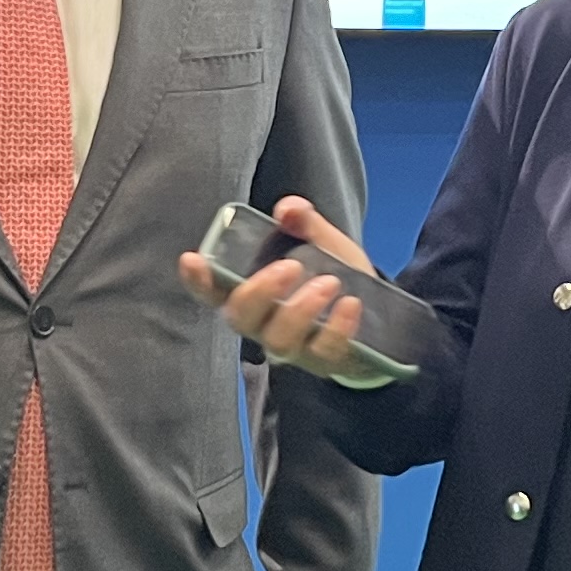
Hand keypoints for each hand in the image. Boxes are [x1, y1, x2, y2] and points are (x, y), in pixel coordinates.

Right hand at [178, 198, 387, 387]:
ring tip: (330, 282)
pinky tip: (351, 304)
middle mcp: (262, 323)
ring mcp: (291, 346)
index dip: (197, 280)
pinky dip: (337, 327)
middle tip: (290, 266)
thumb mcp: (320, 241)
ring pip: (277, 340)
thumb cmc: (333, 273)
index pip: (213, 291)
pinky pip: (322, 351)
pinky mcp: (322, 360)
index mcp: (251, 291)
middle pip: (240, 318)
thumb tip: (289, 210)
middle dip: (258, 291)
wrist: (378, 311)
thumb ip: (303, 223)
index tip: (192, 260)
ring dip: (299, 310)